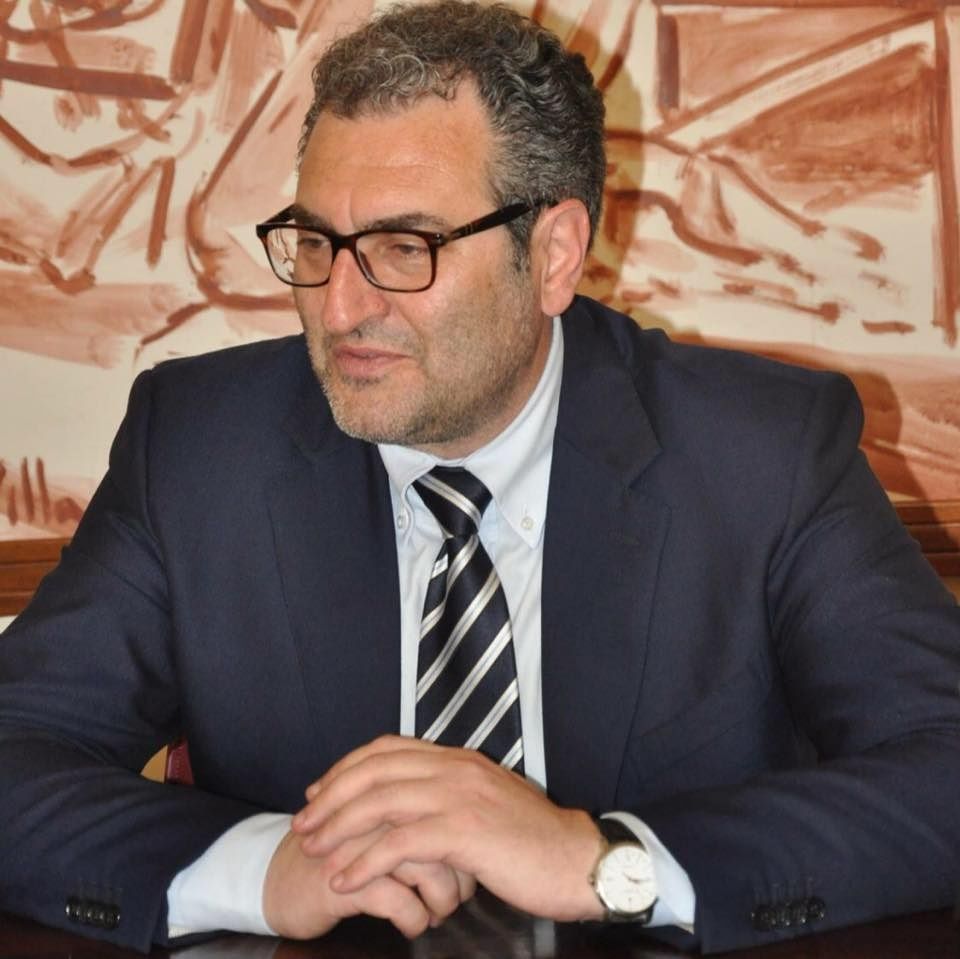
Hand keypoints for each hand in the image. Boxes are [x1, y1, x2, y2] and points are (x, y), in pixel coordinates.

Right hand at [263, 823, 474, 938]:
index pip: (444, 805)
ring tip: (440, 911)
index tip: (469, 868)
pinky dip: (413, 917)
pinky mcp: (341, 880)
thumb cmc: (335, 857)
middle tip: (461, 894)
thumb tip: (464, 848)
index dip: (463, 841)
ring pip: (424, 864)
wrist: (277, 881)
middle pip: (439, 832)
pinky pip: (395, 899)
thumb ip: (415, 823)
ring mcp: (357, 843)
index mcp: (386, 792)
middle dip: (459, 870)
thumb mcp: (378, 831)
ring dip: (440, 896)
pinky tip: (414, 924)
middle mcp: (374, 812)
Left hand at [290, 735, 604, 921]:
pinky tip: (345, 881)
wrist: (579, 860)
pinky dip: (365, 862)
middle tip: (303, 824)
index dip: (346, 768)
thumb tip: (413, 809)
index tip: (318, 793)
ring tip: (313, 852)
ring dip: (338, 828)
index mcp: (458, 759)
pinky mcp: (466, 832)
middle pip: (375, 770)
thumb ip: (450, 796)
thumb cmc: (532, 841)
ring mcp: (460, 797)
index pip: (387, 749)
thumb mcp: (487, 804)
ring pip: (381, 802)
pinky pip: (400, 843)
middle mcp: (455, 768)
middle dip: (331, 797)